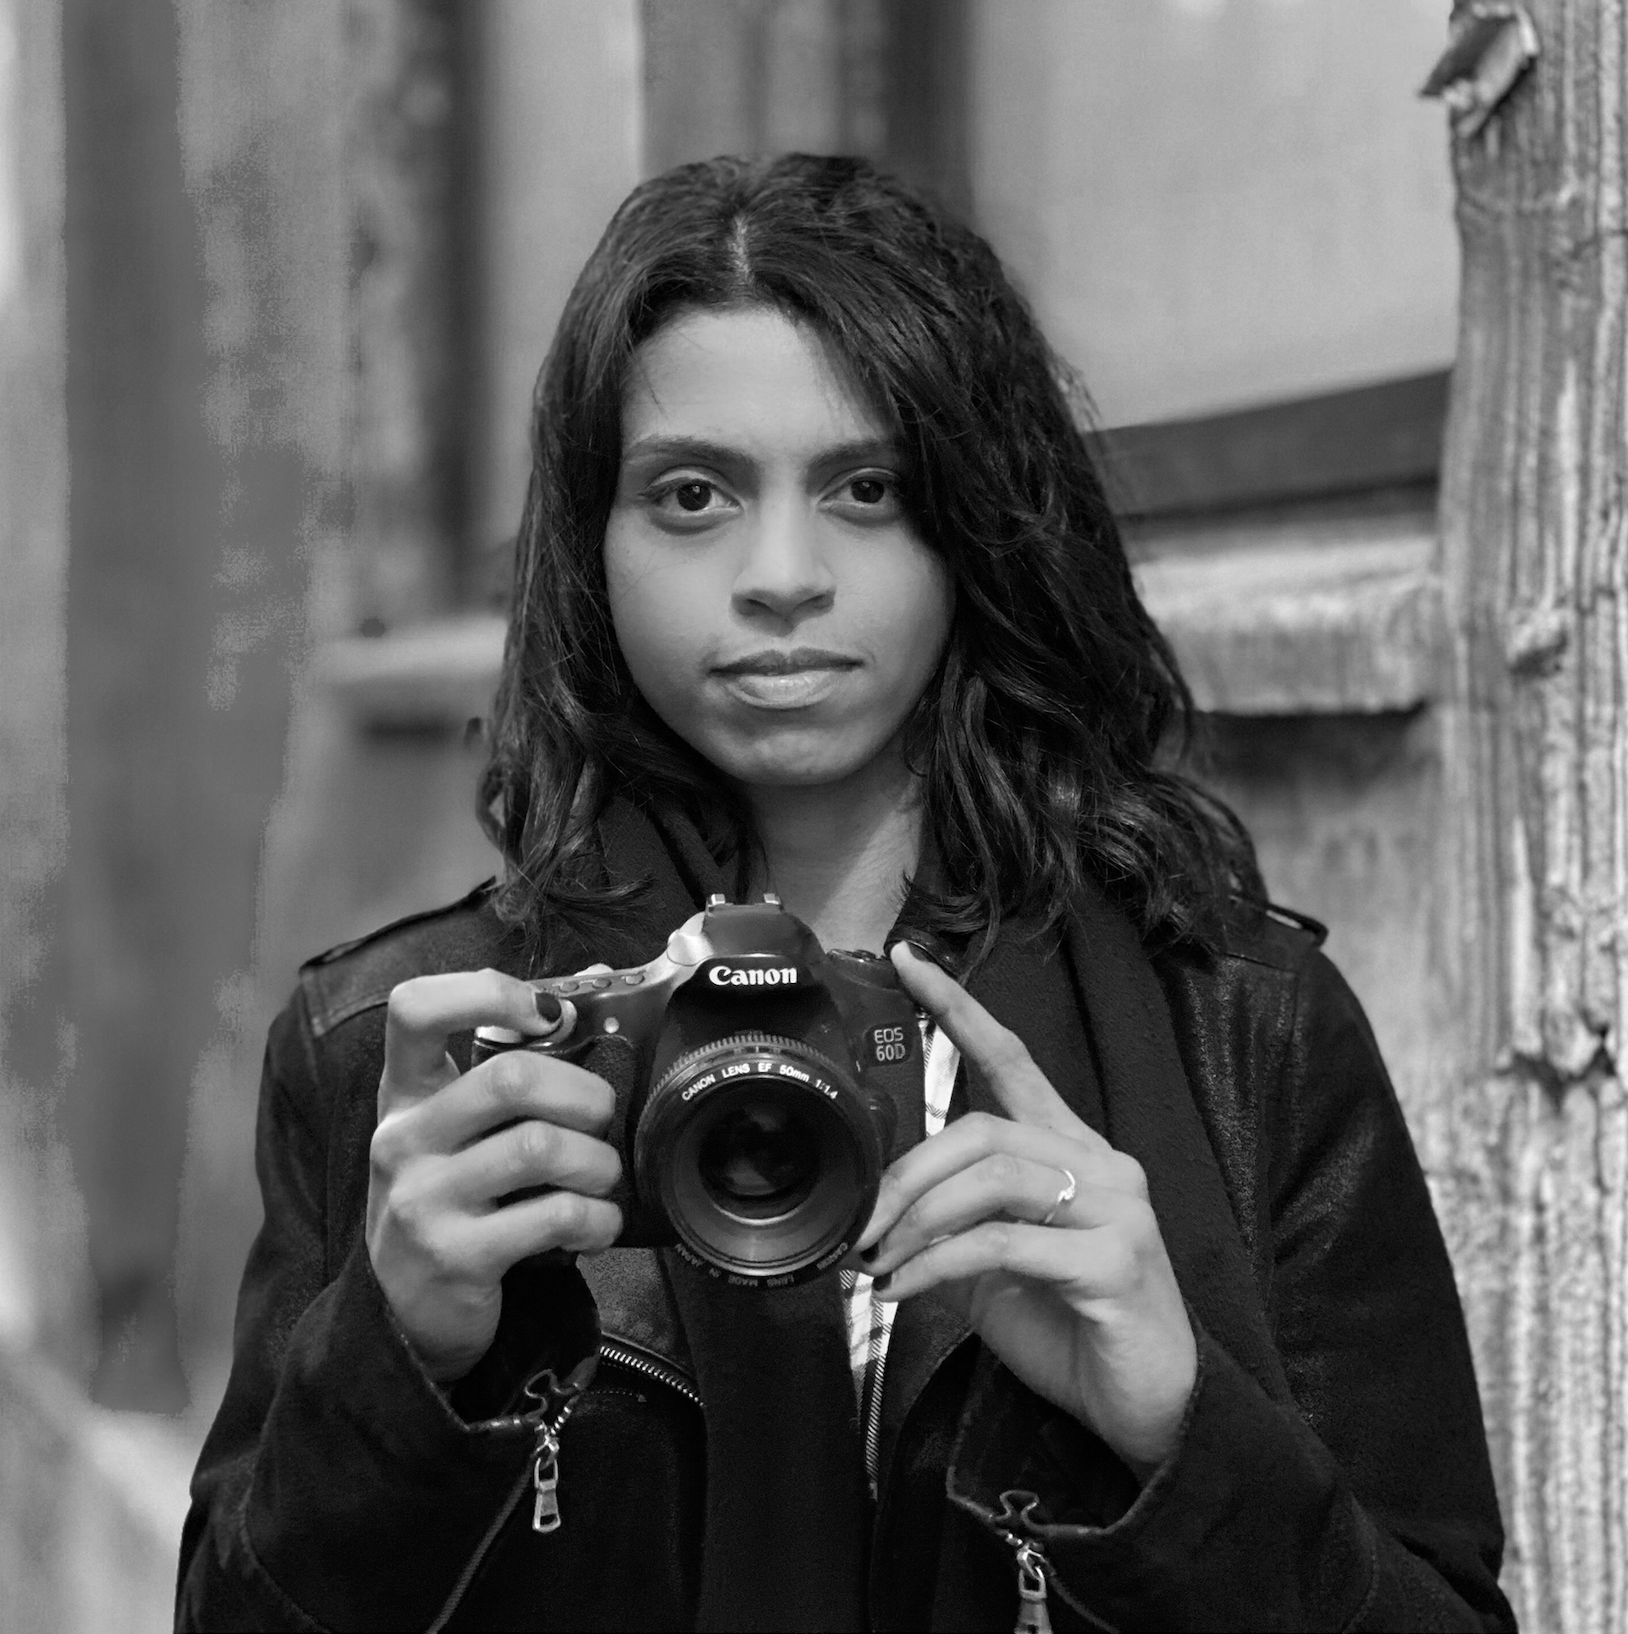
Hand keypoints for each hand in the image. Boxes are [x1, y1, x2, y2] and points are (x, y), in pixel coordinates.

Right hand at [366, 968, 622, 1384]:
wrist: (410, 1311)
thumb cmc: (456, 1197)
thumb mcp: (463, 1129)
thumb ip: (517, 1062)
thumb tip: (594, 982)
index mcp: (406, 1093)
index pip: (415, 1009)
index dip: (486, 991)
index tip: (545, 1013)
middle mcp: (403, 1138)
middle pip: (511, 1078)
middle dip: (583, 1094)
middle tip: (600, 1118)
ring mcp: (422, 1199)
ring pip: (542, 1147)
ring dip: (598, 1162)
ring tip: (601, 1178)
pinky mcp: (454, 1256)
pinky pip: (554, 1215)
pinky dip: (597, 1218)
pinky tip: (596, 1225)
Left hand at [856, 944, 1196, 1477]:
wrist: (1147, 1413)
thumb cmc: (1071, 1331)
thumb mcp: (996, 1270)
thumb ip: (953, 1225)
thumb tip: (874, 1215)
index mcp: (1072, 1150)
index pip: (1013, 1059)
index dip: (959, 1009)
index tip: (906, 960)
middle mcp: (1102, 1163)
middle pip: (983, 1128)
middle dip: (906, 1174)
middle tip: (859, 1227)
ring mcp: (1119, 1207)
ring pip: (993, 1177)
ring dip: (917, 1220)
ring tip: (878, 1264)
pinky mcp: (1118, 1260)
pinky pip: (1004, 1244)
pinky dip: (939, 1264)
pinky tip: (905, 1290)